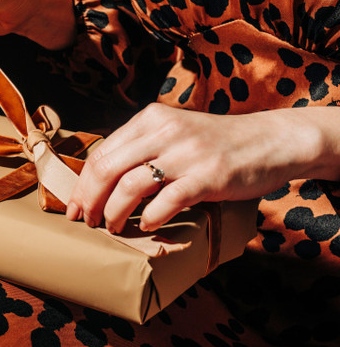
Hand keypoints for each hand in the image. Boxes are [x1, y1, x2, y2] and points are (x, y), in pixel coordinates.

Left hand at [65, 103, 333, 232]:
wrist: (272, 141)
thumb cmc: (216, 143)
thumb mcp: (174, 133)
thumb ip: (141, 148)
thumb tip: (99, 181)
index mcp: (150, 118)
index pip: (100, 153)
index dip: (81, 184)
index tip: (74, 207)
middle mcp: (164, 131)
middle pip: (106, 169)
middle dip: (89, 200)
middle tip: (85, 222)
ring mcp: (186, 154)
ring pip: (128, 186)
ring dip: (114, 213)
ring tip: (112, 227)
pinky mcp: (207, 177)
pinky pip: (165, 202)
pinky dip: (150, 218)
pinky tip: (147, 226)